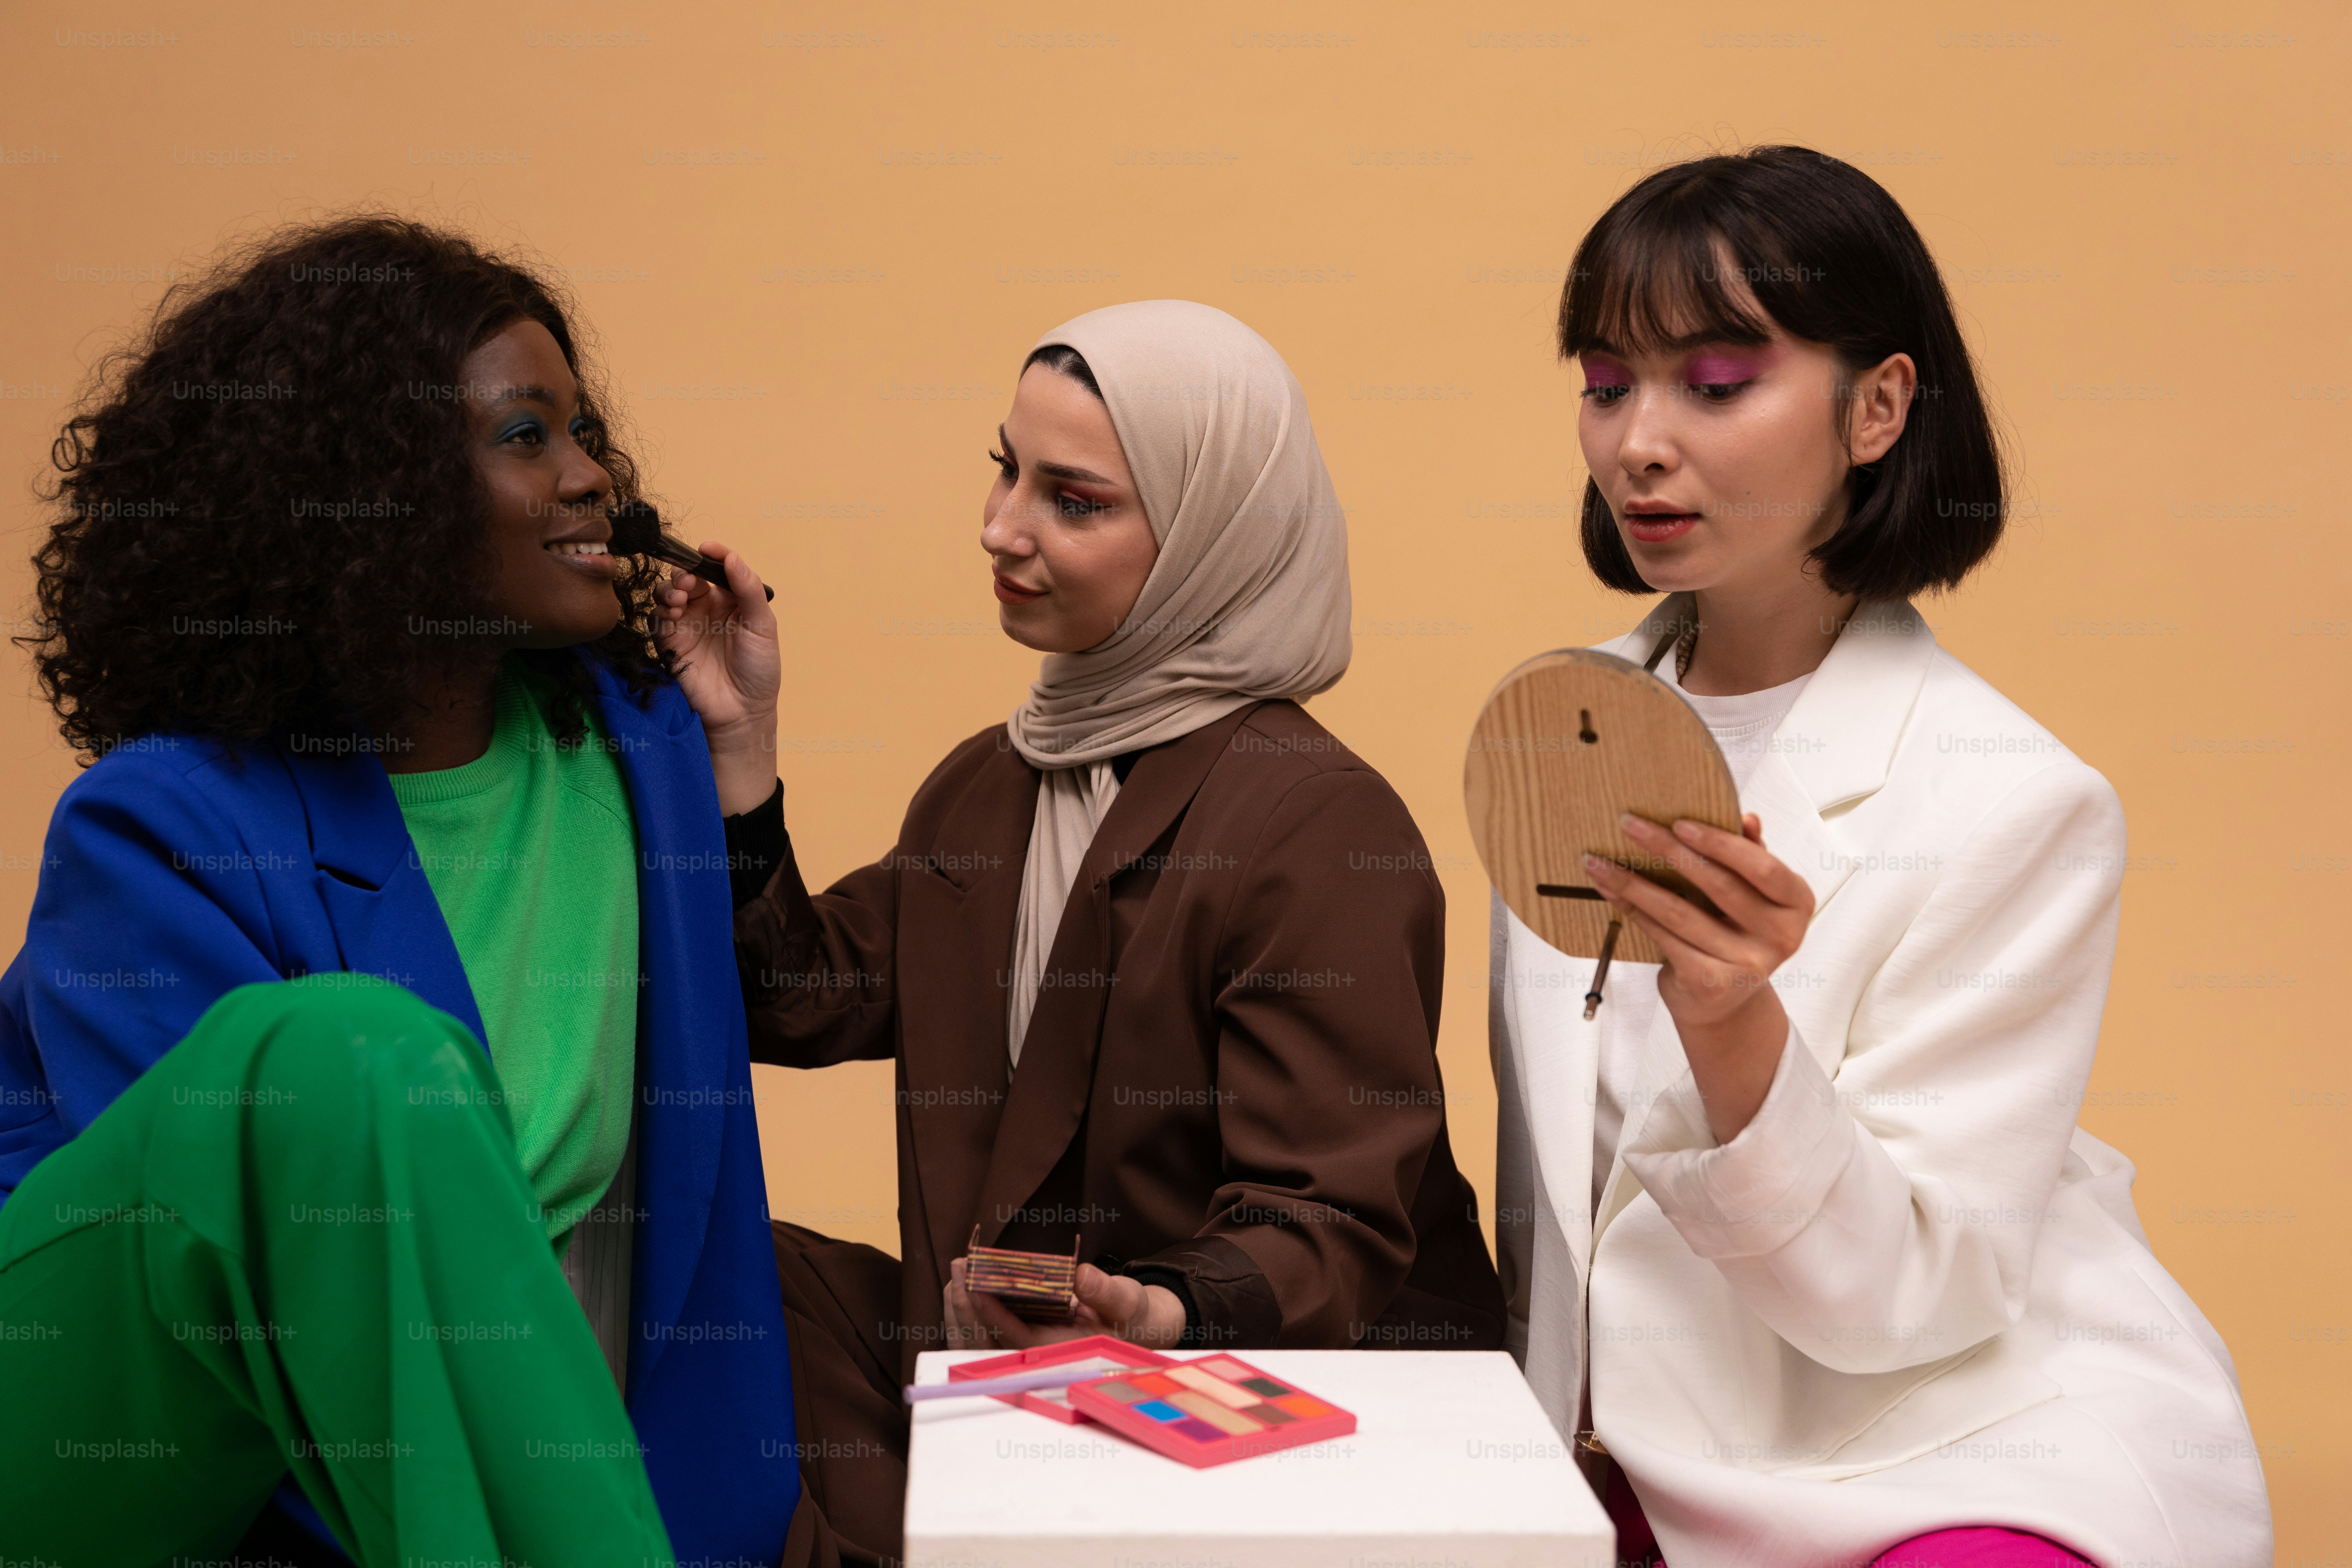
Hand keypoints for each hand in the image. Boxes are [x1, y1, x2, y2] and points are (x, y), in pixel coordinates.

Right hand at [653, 540, 779, 814]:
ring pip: (668, 593)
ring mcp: (687, 625)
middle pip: (687, 576)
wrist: (742, 712)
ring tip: (681, 598)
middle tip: (689, 581)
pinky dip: (661, 609)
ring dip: (670, 589)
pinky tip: (674, 612)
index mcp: (732, 601)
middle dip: (684, 572)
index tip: (705, 547)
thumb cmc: (759, 671)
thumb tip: (733, 557)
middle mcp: (707, 609)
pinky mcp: (670, 643)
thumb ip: (748, 590)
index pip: (716, 569)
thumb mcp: (763, 626)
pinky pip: (657, 618)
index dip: (710, 555)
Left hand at [944, 1259, 1187, 1351]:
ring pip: (980, 1340)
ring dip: (964, 1308)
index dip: (995, 1315)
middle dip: (969, 1306)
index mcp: (1061, 1351)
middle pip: (989, 1341)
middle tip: (960, 1266)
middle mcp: (1036, 1356)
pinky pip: (982, 1333)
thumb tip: (1080, 1275)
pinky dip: (969, 1311)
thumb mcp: (1126, 1300)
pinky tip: (963, 1283)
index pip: (1018, 1338)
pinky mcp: (1016, 1338)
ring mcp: (1023, 1350)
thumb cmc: (1128, 1315)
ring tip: (958, 1269)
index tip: (977, 1287)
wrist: (1130, 1325)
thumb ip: (1105, 1291)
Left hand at [1584, 812, 1813, 1141]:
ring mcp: (1746, 964)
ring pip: (1680, 912)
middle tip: (1628, 822)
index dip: (1721, 843)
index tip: (1678, 821)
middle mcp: (1780, 937)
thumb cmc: (1735, 935)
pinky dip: (1634, 912)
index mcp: (1796, 904)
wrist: (1725, 1004)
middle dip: (1667, 849)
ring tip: (1598, 861)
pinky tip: (1609, 893)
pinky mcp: (1710, 983)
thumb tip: (1748, 818)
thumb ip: (1751, 858)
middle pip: (1717, 884)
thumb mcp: (1752, 896)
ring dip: (1634, 883)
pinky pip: (1664, 937)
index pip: (1762, 867)